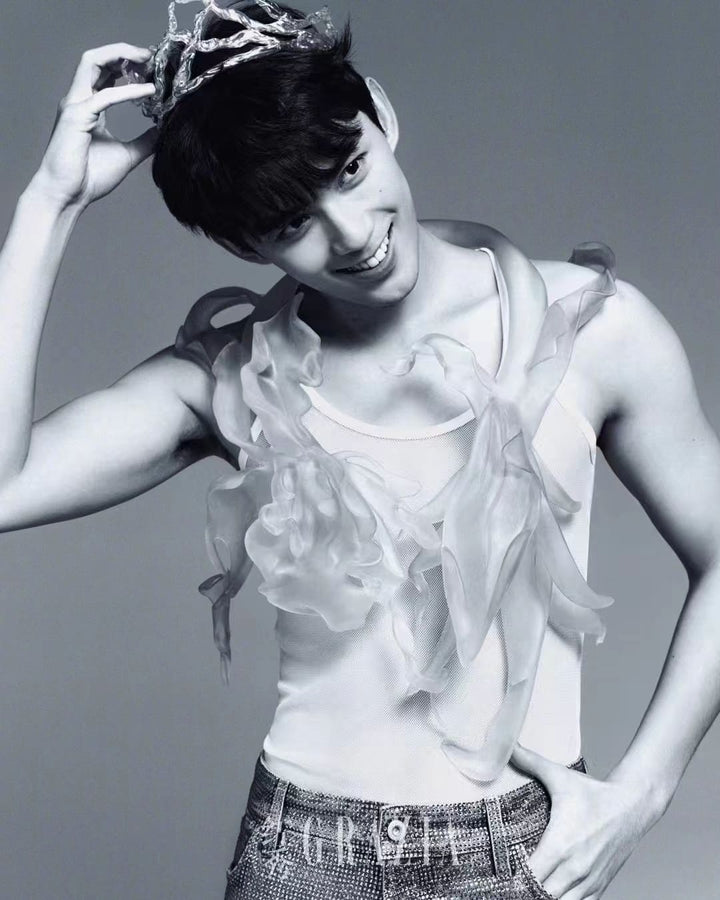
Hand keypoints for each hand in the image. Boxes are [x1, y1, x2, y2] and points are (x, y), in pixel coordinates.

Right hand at [33, 43, 156, 210]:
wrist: (69, 196)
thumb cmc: (90, 177)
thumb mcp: (128, 154)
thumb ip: (145, 140)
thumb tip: (164, 131)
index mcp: (89, 106)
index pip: (105, 72)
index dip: (128, 65)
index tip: (153, 68)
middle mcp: (79, 100)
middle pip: (97, 58)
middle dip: (125, 52)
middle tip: (152, 56)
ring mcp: (75, 105)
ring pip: (92, 61)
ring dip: (121, 56)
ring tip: (147, 61)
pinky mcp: (76, 116)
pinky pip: (105, 95)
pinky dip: (128, 90)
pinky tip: (149, 91)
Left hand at [510, 744, 662, 898]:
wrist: (633, 805)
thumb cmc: (594, 793)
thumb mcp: (559, 775)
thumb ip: (530, 761)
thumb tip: (507, 746)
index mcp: (560, 845)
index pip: (530, 877)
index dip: (513, 878)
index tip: (502, 873)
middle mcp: (574, 868)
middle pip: (542, 895)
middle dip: (525, 890)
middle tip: (511, 882)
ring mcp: (588, 880)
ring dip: (544, 897)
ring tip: (531, 886)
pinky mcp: (600, 884)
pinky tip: (553, 892)